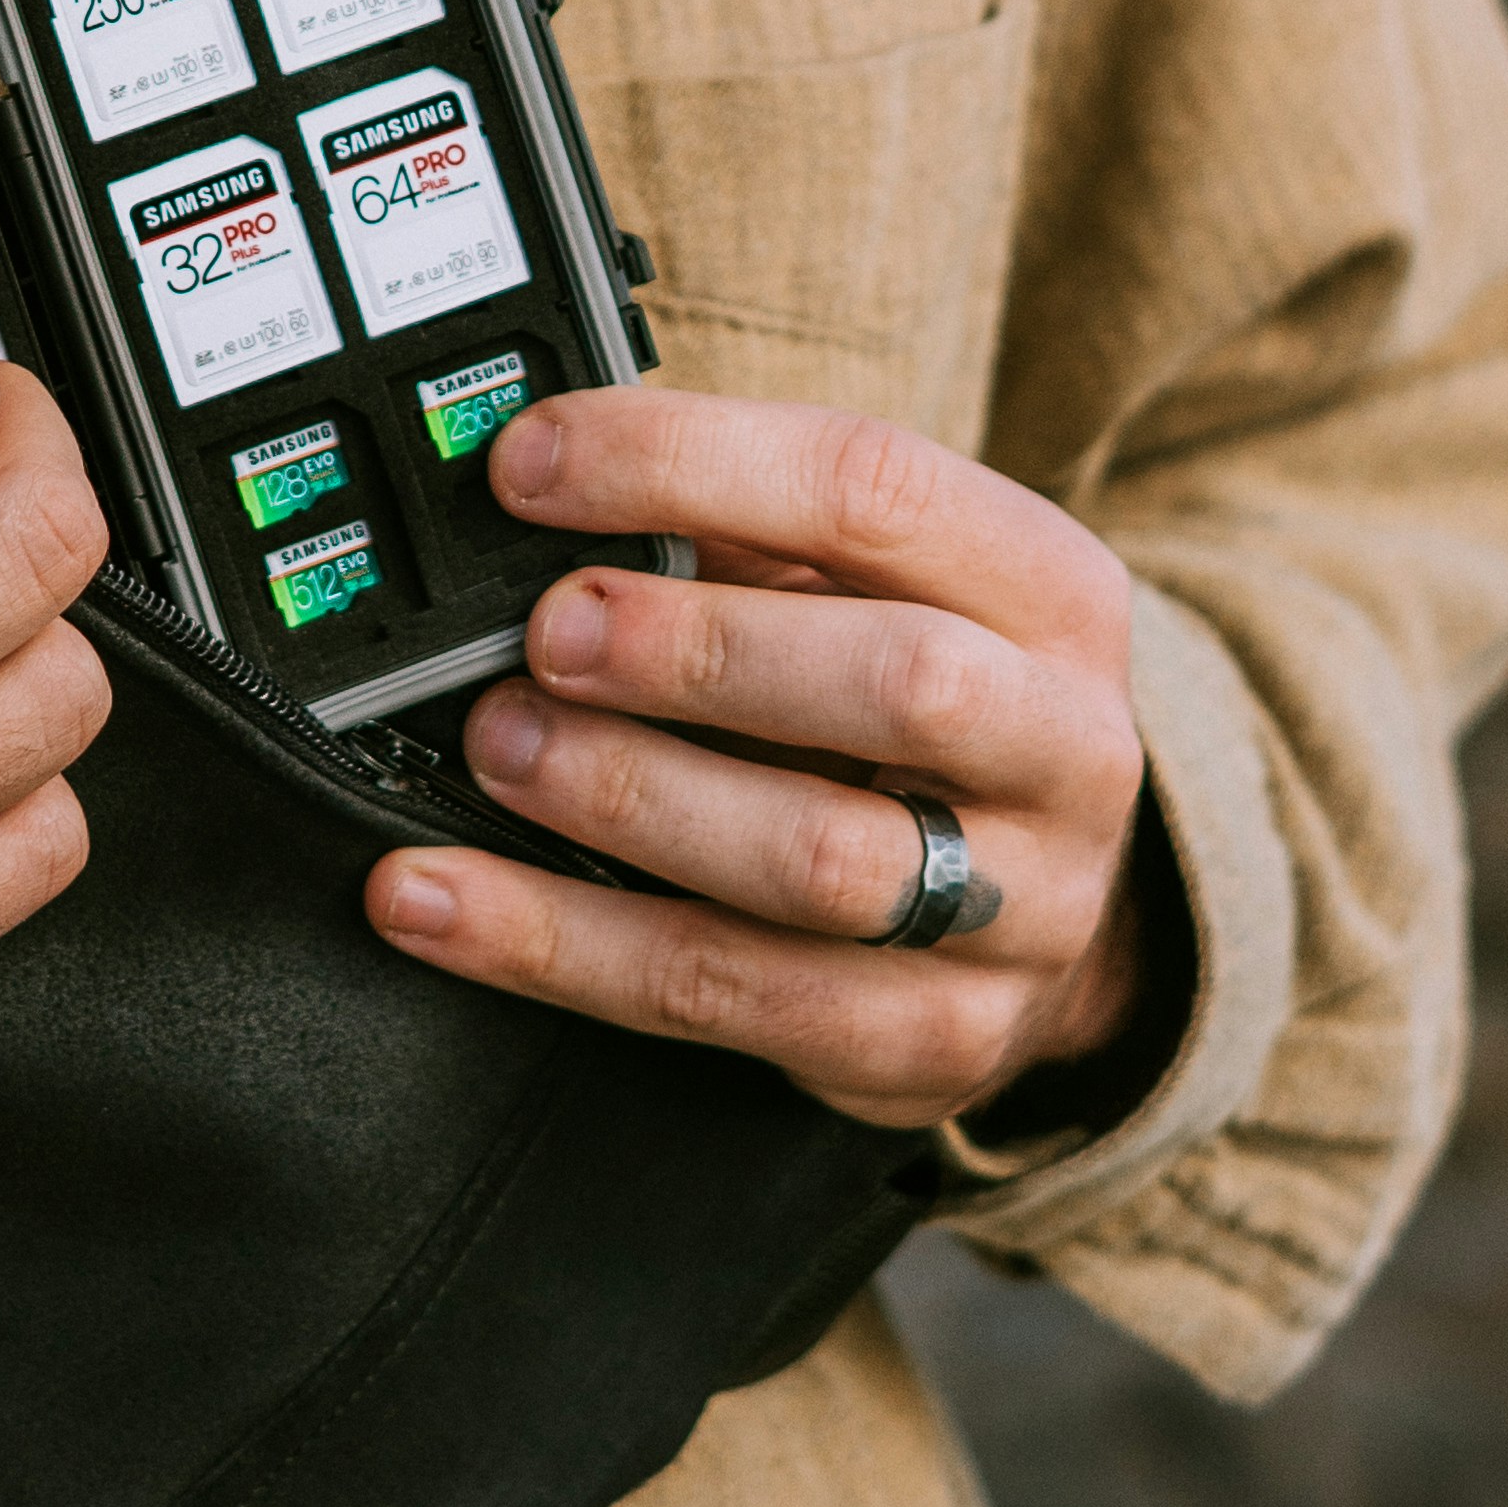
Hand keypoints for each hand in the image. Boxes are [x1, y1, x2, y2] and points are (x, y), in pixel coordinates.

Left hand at [363, 388, 1148, 1130]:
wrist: (1059, 903)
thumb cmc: (925, 704)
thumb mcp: (875, 586)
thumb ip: (738, 533)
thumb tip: (536, 486)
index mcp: (1050, 588)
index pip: (877, 489)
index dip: (688, 462)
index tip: (531, 465)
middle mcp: (1065, 749)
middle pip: (900, 683)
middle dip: (696, 650)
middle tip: (545, 635)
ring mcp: (1019, 916)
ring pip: (819, 864)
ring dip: (629, 800)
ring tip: (494, 750)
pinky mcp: (933, 1044)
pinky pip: (729, 1002)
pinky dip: (558, 947)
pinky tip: (442, 902)